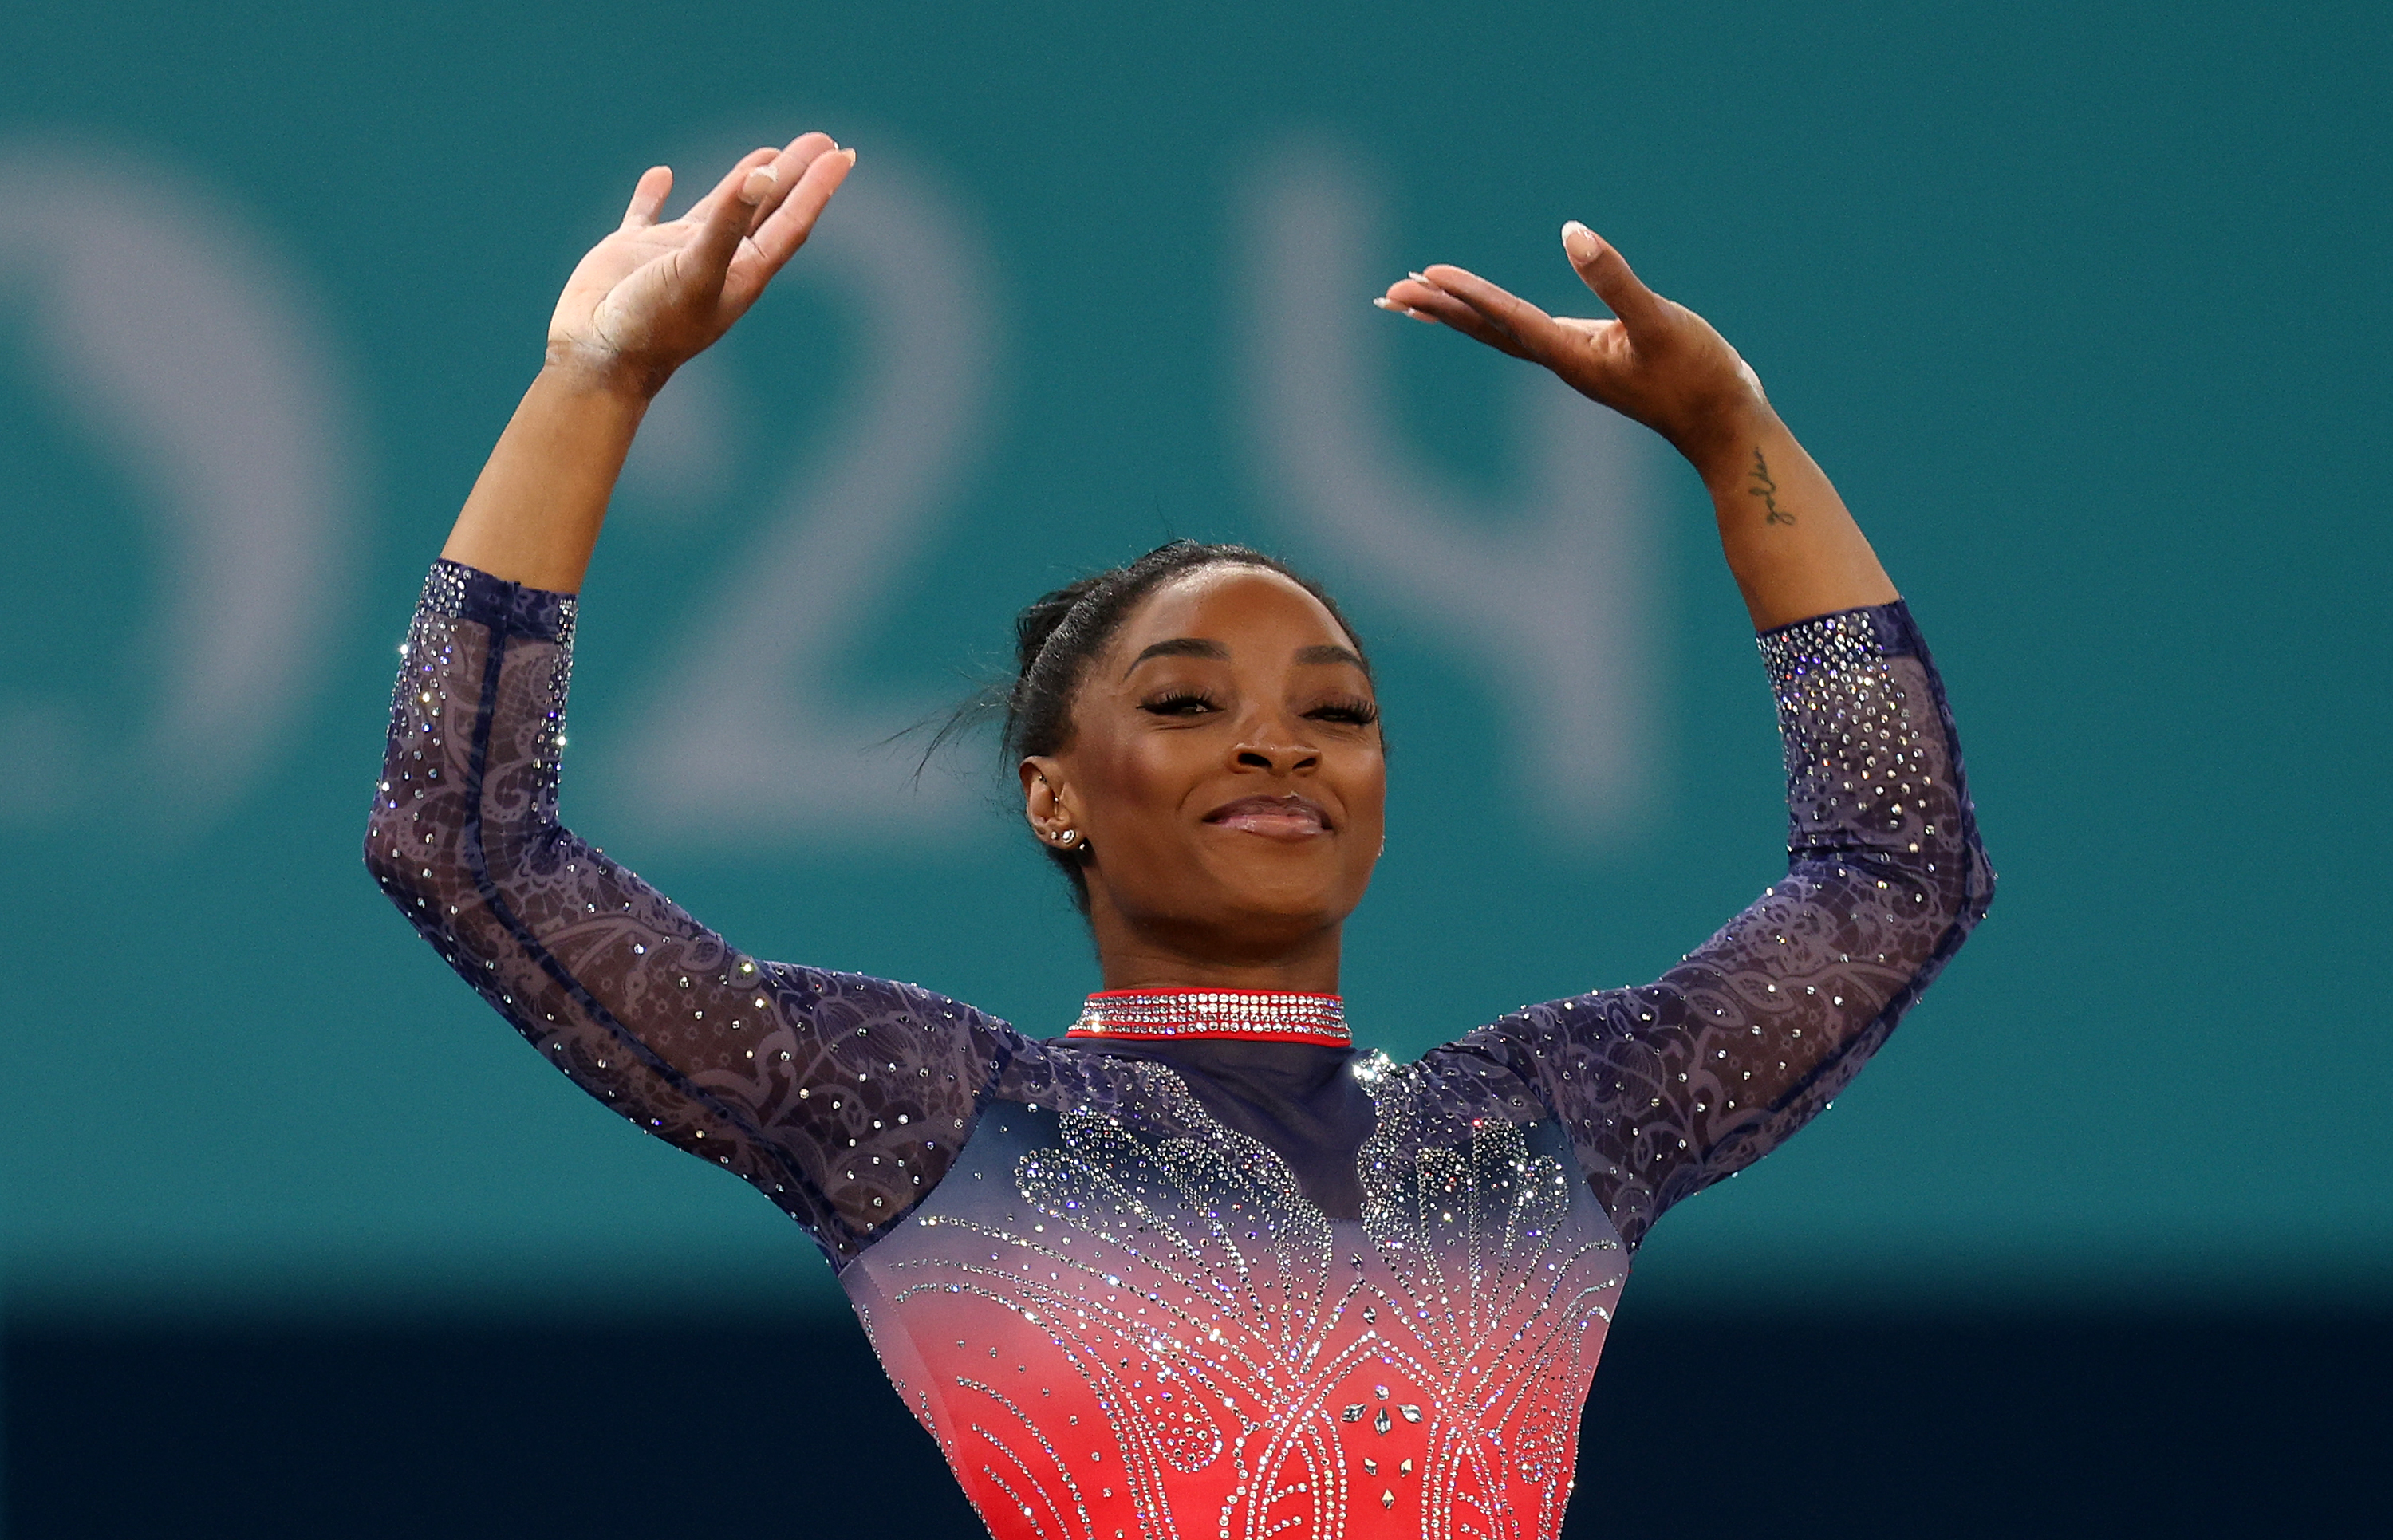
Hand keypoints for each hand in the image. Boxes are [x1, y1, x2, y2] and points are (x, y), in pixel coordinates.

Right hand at [547, 133, 855, 395]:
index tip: (841, 153)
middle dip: (794, 175)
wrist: (598, 362)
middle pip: (766, 210)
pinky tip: (661, 175)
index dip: (817, 188)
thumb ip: (727, 224)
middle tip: (823, 139)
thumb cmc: (653, 325)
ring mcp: (674, 256)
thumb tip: (764, 175)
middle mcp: (716, 261)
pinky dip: (654, 195)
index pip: (791, 222)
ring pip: (719, 209)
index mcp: (742, 273)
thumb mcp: (697, 270)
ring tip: (770, 153)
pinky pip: (646, 214)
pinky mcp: (632, 252)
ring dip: (744, 182)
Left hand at [1380, 223, 1769, 472]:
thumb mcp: (1660, 322)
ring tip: (1419, 299)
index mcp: (1572, 354)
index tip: (1424, 276)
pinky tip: (1493, 313)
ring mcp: (1576, 362)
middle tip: (1390, 292)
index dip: (1466, 295)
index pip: (1506, 317)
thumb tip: (1572, 233)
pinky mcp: (1593, 358)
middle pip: (1487, 331)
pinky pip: (1530, 333)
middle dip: (1438, 310)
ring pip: (1502, 333)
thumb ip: (1615, 280)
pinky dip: (1499, 318)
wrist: (1726, 425)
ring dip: (1459, 314)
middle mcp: (1563, 361)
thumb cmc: (1699, 376)